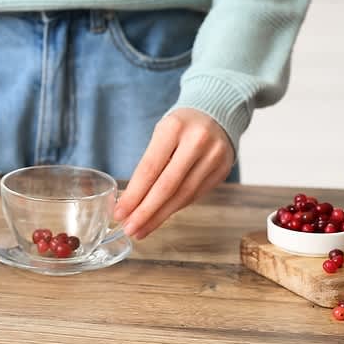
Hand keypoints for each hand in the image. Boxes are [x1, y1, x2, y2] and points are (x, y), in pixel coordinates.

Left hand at [113, 108, 234, 239]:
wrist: (216, 113)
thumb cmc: (180, 127)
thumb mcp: (161, 134)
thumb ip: (149, 164)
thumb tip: (130, 200)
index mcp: (174, 128)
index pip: (150, 169)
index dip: (134, 195)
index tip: (120, 213)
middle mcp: (197, 142)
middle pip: (167, 187)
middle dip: (146, 212)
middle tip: (130, 229)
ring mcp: (214, 157)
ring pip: (183, 196)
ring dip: (159, 216)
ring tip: (141, 229)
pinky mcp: (223, 170)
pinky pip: (195, 196)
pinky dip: (175, 208)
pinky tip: (161, 217)